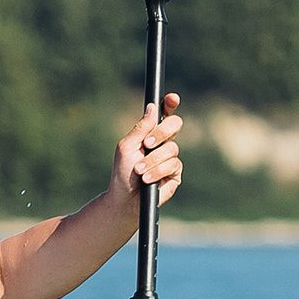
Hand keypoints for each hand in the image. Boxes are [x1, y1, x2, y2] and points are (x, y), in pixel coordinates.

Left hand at [111, 93, 184, 207]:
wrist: (125, 200)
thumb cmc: (123, 173)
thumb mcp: (127, 147)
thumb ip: (140, 128)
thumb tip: (152, 107)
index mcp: (151, 133)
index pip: (164, 114)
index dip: (170, 104)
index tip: (172, 98)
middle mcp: (163, 142)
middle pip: (175, 124)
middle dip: (162, 132)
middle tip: (147, 143)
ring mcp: (171, 157)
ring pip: (172, 148)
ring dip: (153, 159)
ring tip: (139, 170)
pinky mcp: (175, 173)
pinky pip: (173, 165)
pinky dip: (157, 171)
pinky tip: (147, 179)